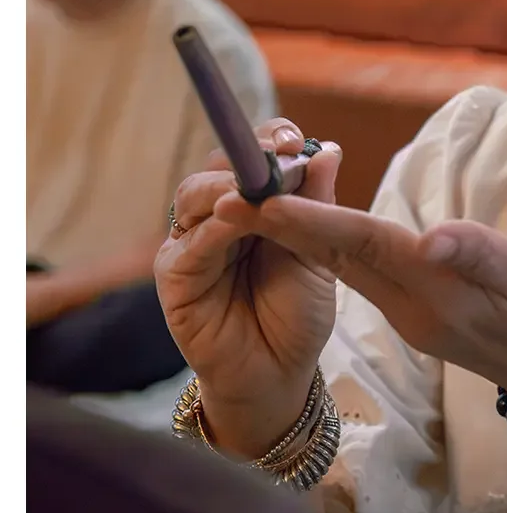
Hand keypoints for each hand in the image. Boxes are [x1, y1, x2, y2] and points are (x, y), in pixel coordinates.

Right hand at [154, 119, 341, 456]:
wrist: (281, 373)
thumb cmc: (297, 313)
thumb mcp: (317, 251)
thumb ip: (316, 202)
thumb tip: (327, 148)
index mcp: (251, 205)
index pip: (249, 154)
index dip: (267, 139)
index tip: (292, 139)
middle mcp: (214, 216)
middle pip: (217, 166)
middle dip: (247, 157)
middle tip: (280, 160)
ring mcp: (190, 243)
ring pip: (194, 194)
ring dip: (227, 186)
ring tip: (257, 189)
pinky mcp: (174, 276)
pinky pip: (189, 242)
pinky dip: (212, 227)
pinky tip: (233, 220)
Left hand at [211, 194, 506, 406]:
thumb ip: (484, 256)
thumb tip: (432, 237)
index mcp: (435, 290)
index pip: (361, 246)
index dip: (310, 220)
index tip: (258, 202)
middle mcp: (409, 304)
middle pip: (337, 256)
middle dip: (282, 226)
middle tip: (226, 196)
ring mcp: (410, 313)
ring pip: (345, 266)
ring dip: (299, 235)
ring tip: (254, 204)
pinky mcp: (418, 314)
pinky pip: (363, 274)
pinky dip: (333, 244)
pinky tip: (316, 224)